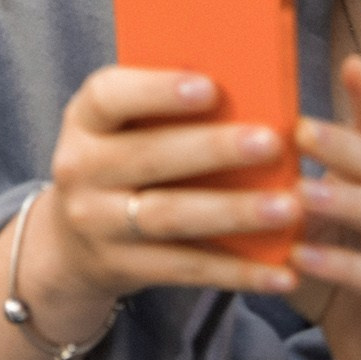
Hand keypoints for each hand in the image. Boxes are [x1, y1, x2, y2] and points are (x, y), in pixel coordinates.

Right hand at [24, 68, 299, 334]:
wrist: (73, 241)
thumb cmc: (122, 158)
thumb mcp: (123, 127)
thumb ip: (166, 108)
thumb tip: (250, 87)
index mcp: (85, 120)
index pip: (109, 97)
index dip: (157, 91)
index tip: (210, 88)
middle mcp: (81, 169)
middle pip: (149, 157)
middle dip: (213, 149)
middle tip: (271, 143)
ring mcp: (97, 223)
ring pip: (170, 216)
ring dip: (232, 212)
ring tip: (286, 207)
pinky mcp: (123, 266)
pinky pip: (185, 269)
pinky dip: (237, 272)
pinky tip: (282, 272)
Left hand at [284, 58, 360, 359]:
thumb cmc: (336, 272)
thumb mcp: (311, 223)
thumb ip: (284, 186)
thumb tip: (219, 140)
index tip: (351, 61)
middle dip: (346, 145)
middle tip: (302, 128)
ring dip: (347, 202)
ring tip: (301, 192)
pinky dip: (340, 266)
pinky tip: (301, 258)